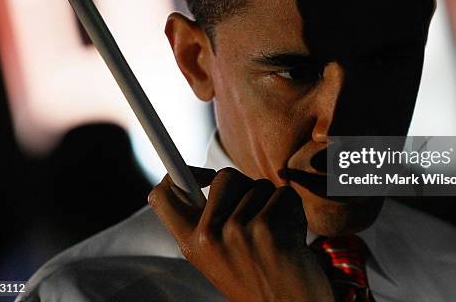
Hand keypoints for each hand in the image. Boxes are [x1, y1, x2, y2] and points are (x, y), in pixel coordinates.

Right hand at [148, 167, 333, 301]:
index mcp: (190, 244)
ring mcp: (236, 231)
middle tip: (256, 218)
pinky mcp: (267, 228)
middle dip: (246, 188)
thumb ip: (208, 222)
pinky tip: (292, 239)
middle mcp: (208, 237)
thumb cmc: (259, 280)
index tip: (201, 175)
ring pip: (259, 186)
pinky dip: (293, 211)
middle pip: (225, 176)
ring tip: (276, 237)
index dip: (177, 174)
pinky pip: (284, 195)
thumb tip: (203, 177)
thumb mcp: (219, 257)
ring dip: (273, 204)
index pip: (162, 197)